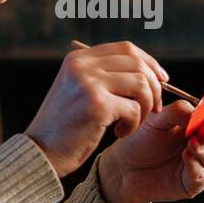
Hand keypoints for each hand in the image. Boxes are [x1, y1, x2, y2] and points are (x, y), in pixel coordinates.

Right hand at [22, 41, 168, 177]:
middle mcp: (82, 65)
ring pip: (141, 84)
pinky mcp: (97, 105)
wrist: (41, 153)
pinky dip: (134, 124)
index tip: (162, 80)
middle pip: (138, 64)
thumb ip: (104, 76)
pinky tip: (120, 133)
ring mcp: (89, 83)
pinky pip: (134, 109)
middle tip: (153, 108)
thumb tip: (150, 72)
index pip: (127, 49)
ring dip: (145, 107)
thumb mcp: (79, 91)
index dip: (150, 63)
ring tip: (133, 122)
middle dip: (154, 87)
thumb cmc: (66, 127)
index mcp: (78, 58)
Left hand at [98, 100, 203, 202]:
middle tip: (203, 131)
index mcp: (195, 125)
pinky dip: (196, 167)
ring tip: (191, 144)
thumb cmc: (140, 141)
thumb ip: (178, 111)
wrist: (123, 167)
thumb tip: (199, 112)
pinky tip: (187, 158)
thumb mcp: (157, 119)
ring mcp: (198, 165)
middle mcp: (200, 145)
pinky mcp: (191, 184)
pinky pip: (201, 177)